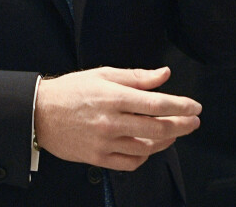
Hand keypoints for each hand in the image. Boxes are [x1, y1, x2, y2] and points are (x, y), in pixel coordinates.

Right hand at [34, 66, 200, 170]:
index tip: (194, 106)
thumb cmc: (71, 90)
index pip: (156, 103)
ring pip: (147, 147)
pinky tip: (150, 147)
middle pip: (157, 128)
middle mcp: (111, 121)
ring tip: (175, 132)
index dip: (180, 105)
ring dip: (167, 141)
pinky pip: (131, 162)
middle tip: (194, 121)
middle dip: (182, 125)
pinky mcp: (99, 158)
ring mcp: (105, 142)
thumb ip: (136, 76)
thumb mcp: (103, 74)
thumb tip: (163, 74)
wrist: (41, 114)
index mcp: (113, 96)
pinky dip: (145, 156)